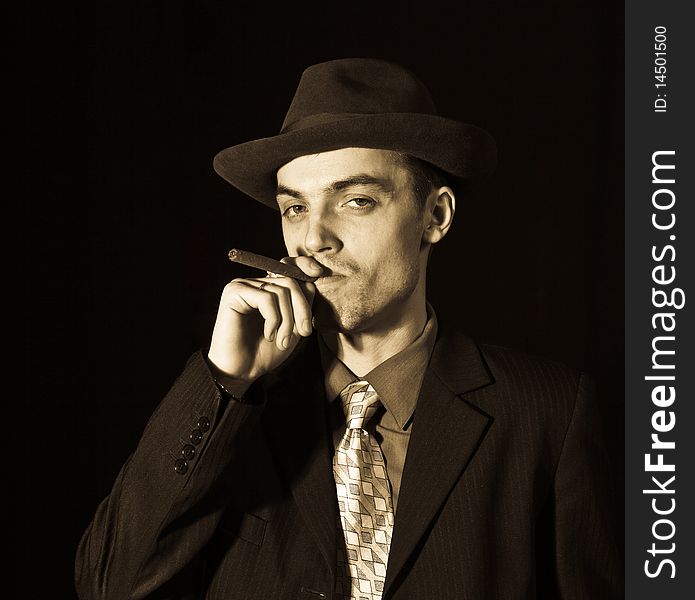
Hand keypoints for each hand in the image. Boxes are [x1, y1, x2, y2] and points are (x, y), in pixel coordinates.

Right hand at [207, 256, 323, 388]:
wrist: (241, 372)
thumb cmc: (265, 352)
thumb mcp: (293, 327)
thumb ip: (302, 305)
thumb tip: (313, 282)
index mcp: (267, 287)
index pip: (290, 267)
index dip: (305, 266)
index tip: (318, 273)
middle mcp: (254, 282)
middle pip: (290, 281)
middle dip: (302, 309)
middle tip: (304, 333)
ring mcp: (243, 285)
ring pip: (281, 291)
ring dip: (288, 320)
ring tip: (282, 341)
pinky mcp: (234, 292)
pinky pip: (266, 298)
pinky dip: (273, 320)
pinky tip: (268, 335)